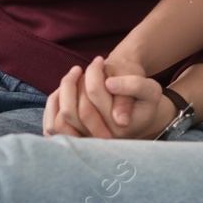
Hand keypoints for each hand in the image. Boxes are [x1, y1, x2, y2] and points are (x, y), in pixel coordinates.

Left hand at [43, 55, 170, 139]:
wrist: (136, 111)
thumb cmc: (141, 97)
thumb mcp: (150, 89)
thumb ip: (135, 86)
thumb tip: (110, 86)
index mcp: (119, 128)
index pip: (94, 92)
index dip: (93, 72)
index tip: (100, 60)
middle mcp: (101, 140)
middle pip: (74, 107)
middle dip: (76, 80)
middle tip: (86, 68)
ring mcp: (86, 142)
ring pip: (62, 118)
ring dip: (65, 90)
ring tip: (76, 77)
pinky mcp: (73, 140)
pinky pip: (52, 125)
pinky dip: (56, 103)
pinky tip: (67, 91)